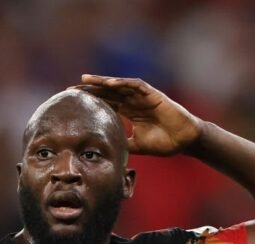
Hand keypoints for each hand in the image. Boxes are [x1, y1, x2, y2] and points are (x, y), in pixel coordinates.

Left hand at [72, 75, 201, 155]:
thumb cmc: (163, 142)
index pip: (106, 104)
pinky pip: (135, 85)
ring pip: (119, 85)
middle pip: (108, 92)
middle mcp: (134, 101)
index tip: (73, 103)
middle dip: (90, 90)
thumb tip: (105, 152)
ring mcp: (143, 96)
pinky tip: (109, 83)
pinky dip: (122, 82)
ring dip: (102, 82)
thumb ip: (122, 143)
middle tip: (71, 89)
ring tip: (85, 80)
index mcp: (129, 112)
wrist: (184, 141)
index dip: (90, 102)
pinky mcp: (153, 94)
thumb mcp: (136, 145)